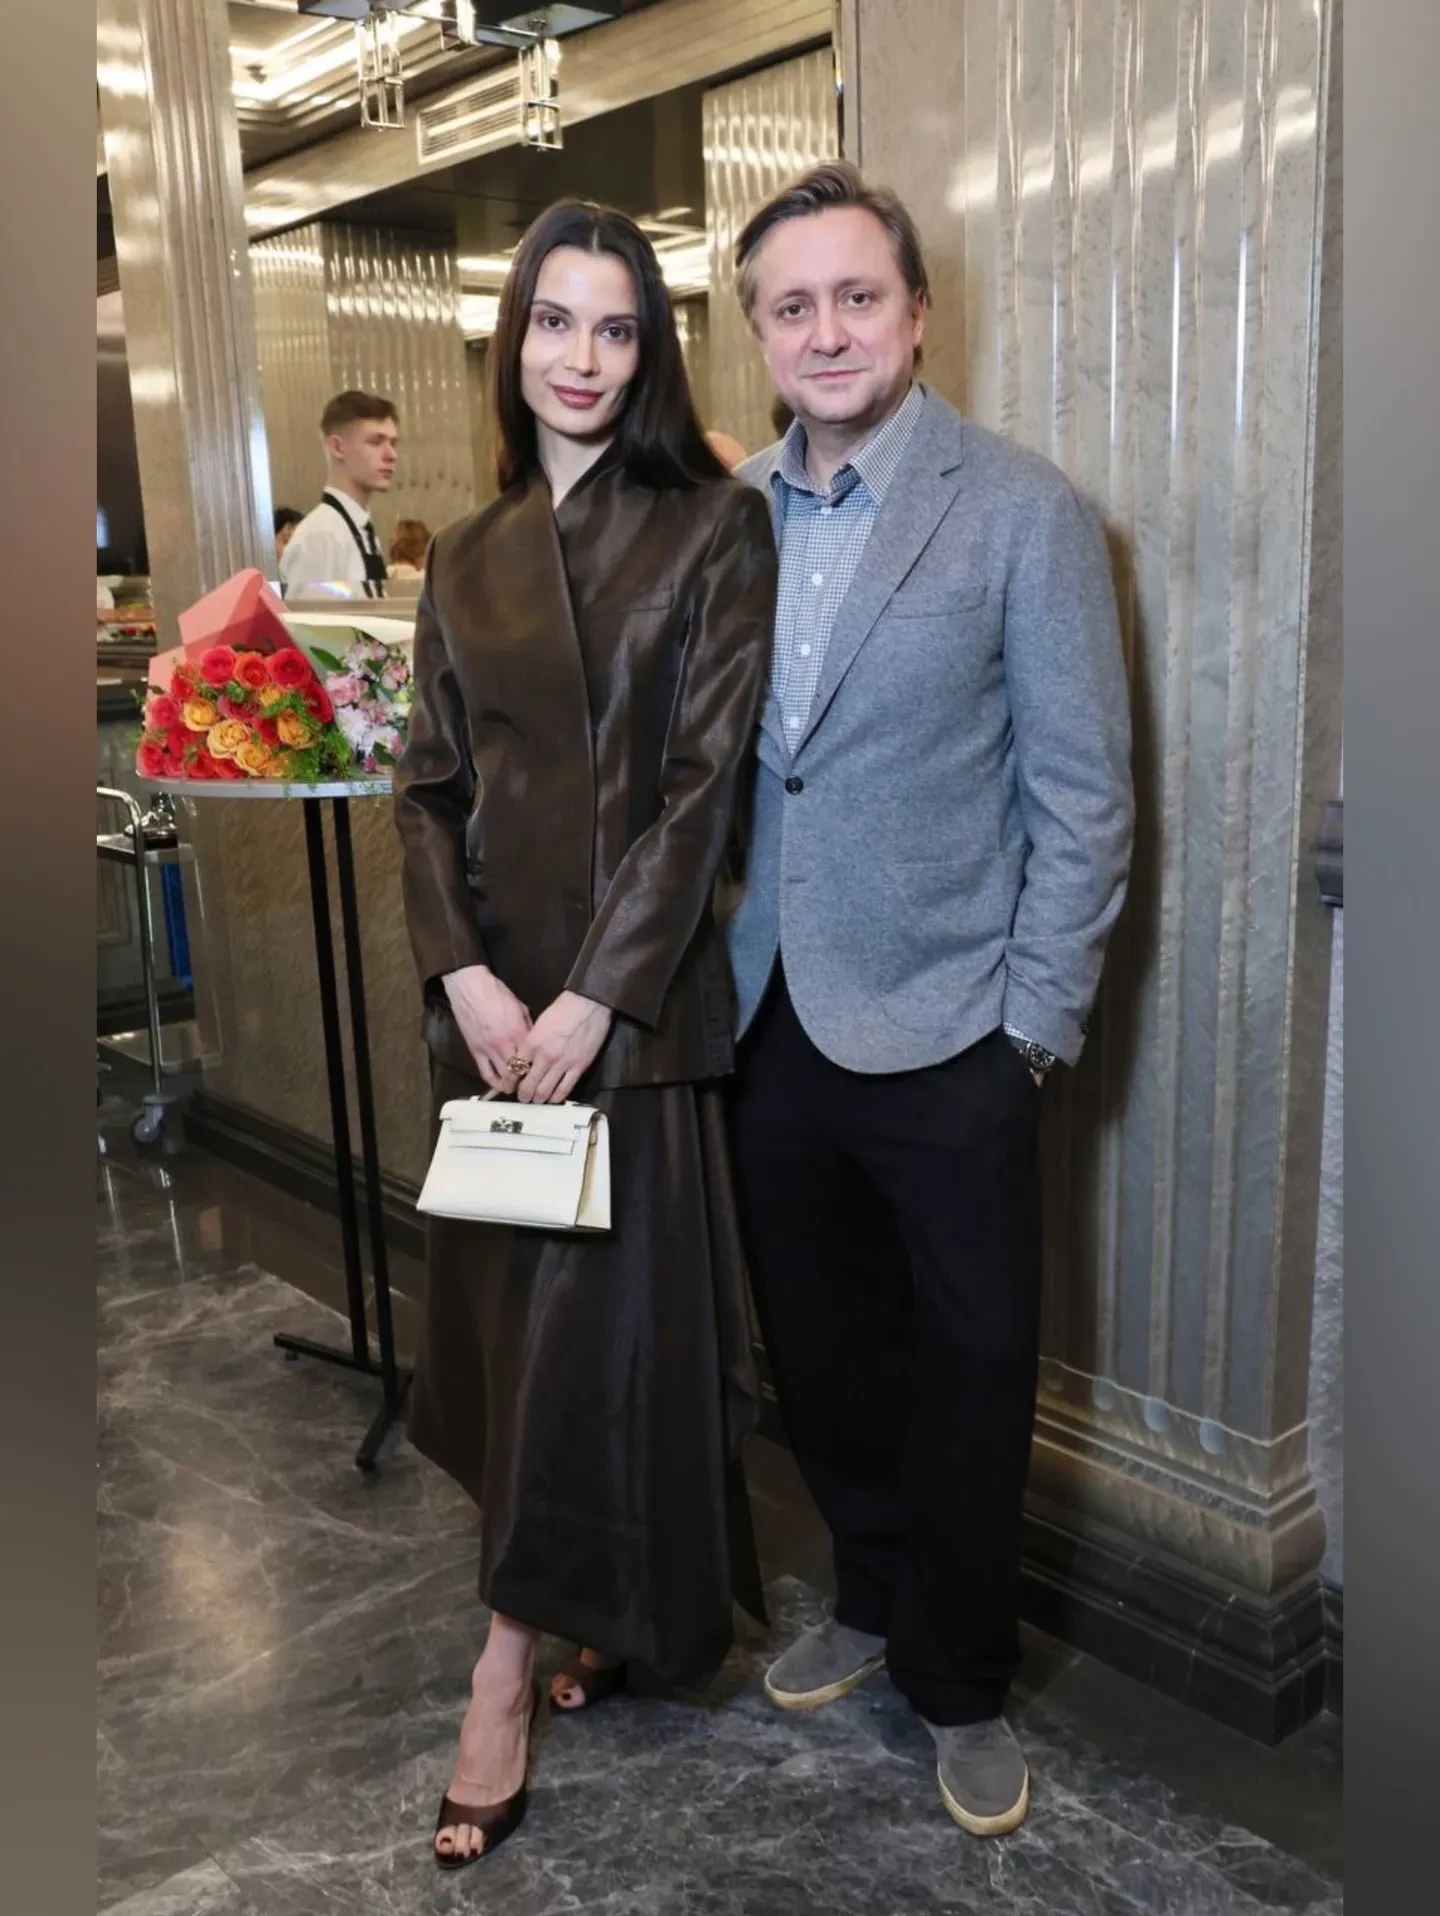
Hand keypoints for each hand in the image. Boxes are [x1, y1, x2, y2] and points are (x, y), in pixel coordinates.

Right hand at [441, 964, 531, 1091]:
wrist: (471, 987)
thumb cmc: (495, 993)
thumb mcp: (520, 1007)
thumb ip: (527, 1027)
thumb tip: (532, 1041)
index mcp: (518, 1032)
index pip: (532, 1059)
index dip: (537, 1069)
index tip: (540, 1072)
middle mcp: (504, 1043)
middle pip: (518, 1072)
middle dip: (525, 1081)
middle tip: (530, 1084)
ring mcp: (488, 1049)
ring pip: (503, 1077)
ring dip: (510, 1085)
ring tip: (516, 1087)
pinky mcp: (475, 1050)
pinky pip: (485, 1073)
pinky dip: (493, 1082)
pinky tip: (499, 1085)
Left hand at [514, 992, 612, 1104]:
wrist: (589, 1003)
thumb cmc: (563, 1008)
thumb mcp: (539, 1023)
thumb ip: (531, 1043)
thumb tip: (526, 1058)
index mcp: (532, 1043)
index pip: (515, 1069)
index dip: (511, 1081)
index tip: (511, 1084)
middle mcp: (545, 1056)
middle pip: (528, 1086)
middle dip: (523, 1095)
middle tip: (523, 1097)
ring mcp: (563, 1063)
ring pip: (546, 1092)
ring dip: (539, 1099)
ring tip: (537, 1100)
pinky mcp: (579, 1067)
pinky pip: (565, 1089)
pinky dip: (556, 1097)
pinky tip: (553, 1098)